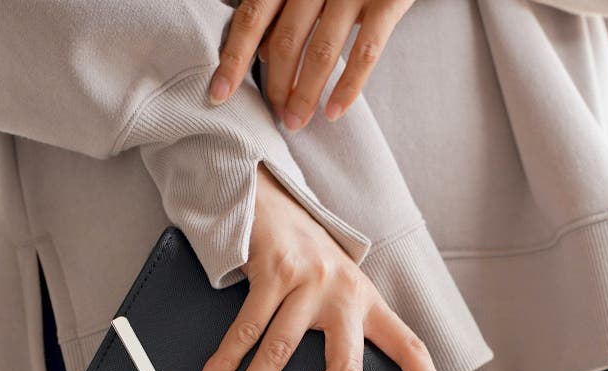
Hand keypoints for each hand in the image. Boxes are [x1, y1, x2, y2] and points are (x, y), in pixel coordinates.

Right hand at [198, 163, 451, 370]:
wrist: (271, 199)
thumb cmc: (306, 259)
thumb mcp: (339, 291)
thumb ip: (344, 330)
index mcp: (370, 305)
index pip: (412, 350)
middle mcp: (346, 295)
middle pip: (343, 370)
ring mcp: (310, 282)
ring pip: (279, 354)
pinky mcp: (274, 271)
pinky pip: (246, 330)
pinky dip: (224, 363)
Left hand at [210, 0, 414, 129]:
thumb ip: (284, 11)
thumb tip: (261, 54)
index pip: (252, 18)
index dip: (234, 58)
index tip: (219, 94)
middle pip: (286, 42)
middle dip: (277, 86)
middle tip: (276, 117)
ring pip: (321, 52)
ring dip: (306, 95)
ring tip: (296, 122)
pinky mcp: (388, 1)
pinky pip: (365, 52)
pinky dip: (348, 88)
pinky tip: (333, 112)